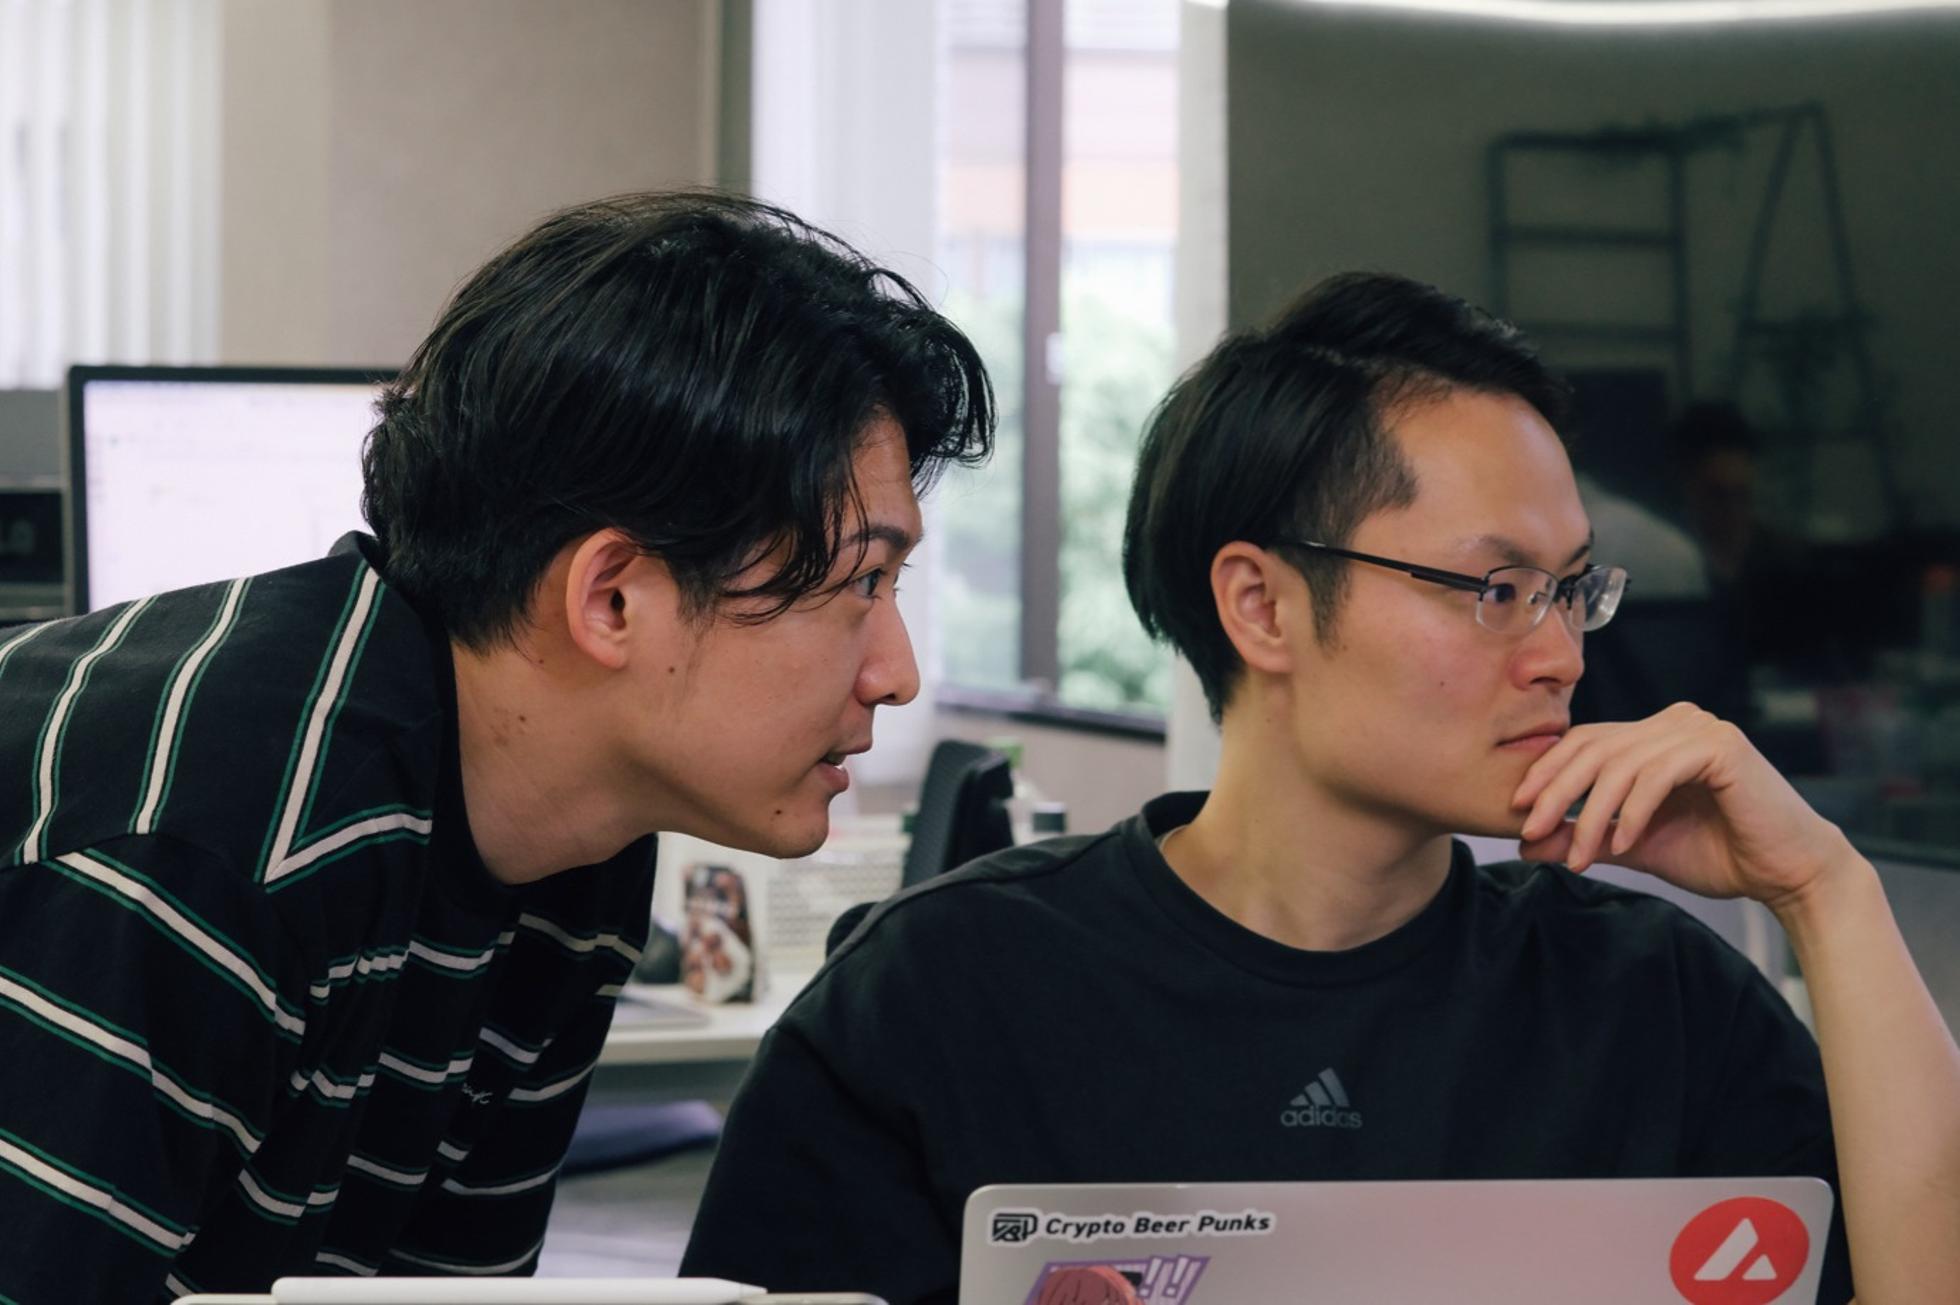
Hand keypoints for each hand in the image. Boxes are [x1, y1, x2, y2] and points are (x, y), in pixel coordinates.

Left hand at [1509, 702, 1854, 907]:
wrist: (1786, 874)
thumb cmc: (1718, 855)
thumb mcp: (1634, 846)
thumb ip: (1585, 839)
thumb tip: (1527, 845)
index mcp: (1655, 735)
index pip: (1585, 741)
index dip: (1546, 772)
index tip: (1517, 811)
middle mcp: (1675, 721)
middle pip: (1594, 748)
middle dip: (1555, 792)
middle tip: (1530, 830)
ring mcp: (1699, 728)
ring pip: (1620, 765)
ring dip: (1592, 815)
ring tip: (1583, 857)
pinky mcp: (1721, 747)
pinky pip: (1657, 774)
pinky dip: (1633, 812)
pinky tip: (1623, 845)